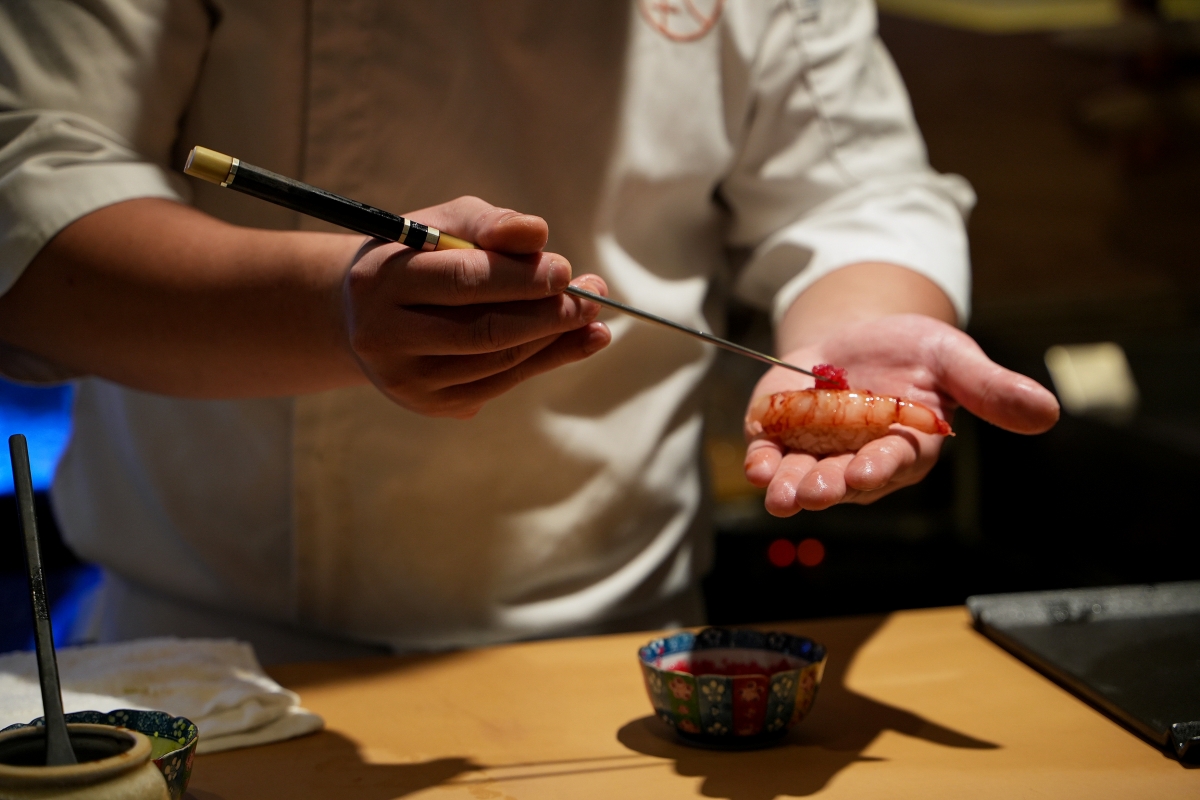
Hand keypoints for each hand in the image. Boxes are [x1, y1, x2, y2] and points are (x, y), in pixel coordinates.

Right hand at [343, 196, 610, 417]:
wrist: (365, 313)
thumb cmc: (418, 256)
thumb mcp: (444, 224)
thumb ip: (490, 224)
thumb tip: (538, 234)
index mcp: (381, 281)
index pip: (462, 282)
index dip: (521, 278)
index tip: (567, 270)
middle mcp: (384, 337)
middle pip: (483, 331)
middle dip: (547, 314)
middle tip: (593, 297)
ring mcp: (406, 379)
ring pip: (496, 362)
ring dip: (552, 340)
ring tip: (590, 317)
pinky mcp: (429, 404)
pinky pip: (498, 384)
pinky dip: (542, 361)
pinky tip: (575, 342)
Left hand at [743, 314, 1058, 515]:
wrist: (856, 335)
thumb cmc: (911, 350)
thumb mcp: (951, 357)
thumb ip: (989, 387)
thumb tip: (1048, 412)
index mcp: (906, 446)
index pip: (894, 463)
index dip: (880, 468)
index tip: (866, 471)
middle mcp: (859, 460)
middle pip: (844, 482)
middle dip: (829, 487)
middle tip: (816, 491)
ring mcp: (817, 453)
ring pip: (803, 480)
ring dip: (791, 488)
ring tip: (782, 495)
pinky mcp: (781, 439)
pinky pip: (770, 459)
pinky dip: (761, 463)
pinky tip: (757, 466)